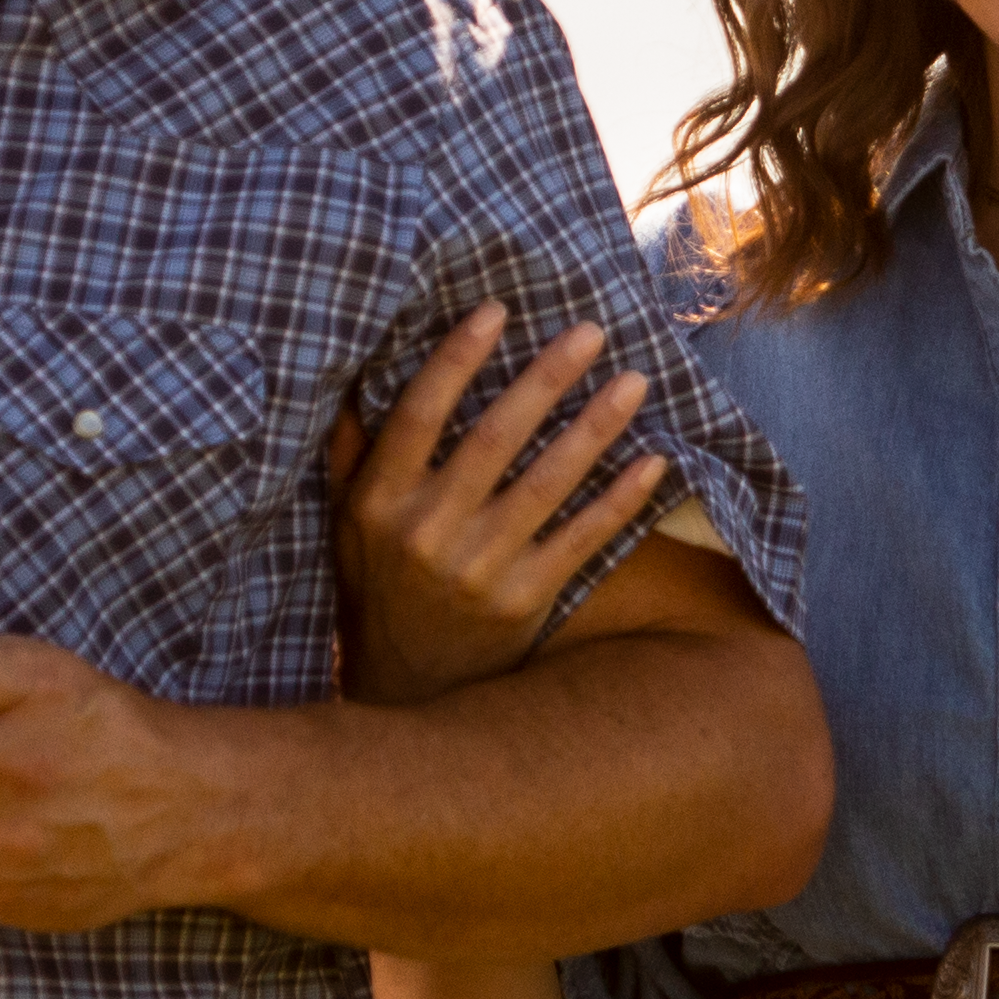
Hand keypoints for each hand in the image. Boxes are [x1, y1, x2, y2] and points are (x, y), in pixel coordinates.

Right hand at [326, 304, 667, 705]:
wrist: (405, 688)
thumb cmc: (376, 585)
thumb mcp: (344, 520)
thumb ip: (353, 450)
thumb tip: (356, 370)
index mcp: (381, 502)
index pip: (418, 416)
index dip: (456, 360)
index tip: (496, 310)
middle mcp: (427, 532)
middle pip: (493, 441)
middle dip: (545, 380)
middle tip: (590, 331)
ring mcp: (478, 570)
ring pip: (545, 485)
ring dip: (594, 429)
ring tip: (634, 381)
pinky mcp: (523, 602)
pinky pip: (580, 540)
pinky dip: (618, 501)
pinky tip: (653, 461)